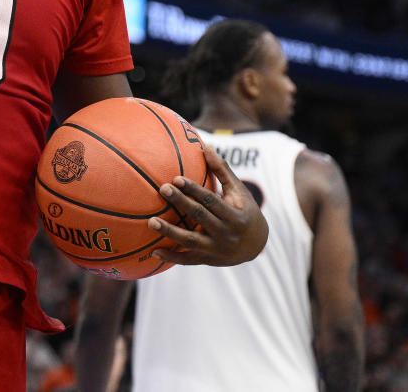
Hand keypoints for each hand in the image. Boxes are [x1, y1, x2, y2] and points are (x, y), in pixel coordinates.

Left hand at [150, 144, 267, 265]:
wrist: (256, 245)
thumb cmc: (244, 210)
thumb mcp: (238, 191)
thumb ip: (222, 171)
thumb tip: (206, 146)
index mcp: (234, 215)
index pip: (211, 200)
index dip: (194, 190)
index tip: (176, 178)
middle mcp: (226, 233)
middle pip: (200, 217)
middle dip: (181, 203)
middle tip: (162, 189)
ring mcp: (216, 249)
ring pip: (191, 241)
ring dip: (170, 232)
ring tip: (150, 222)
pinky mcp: (207, 260)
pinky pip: (187, 260)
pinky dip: (171, 257)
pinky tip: (153, 251)